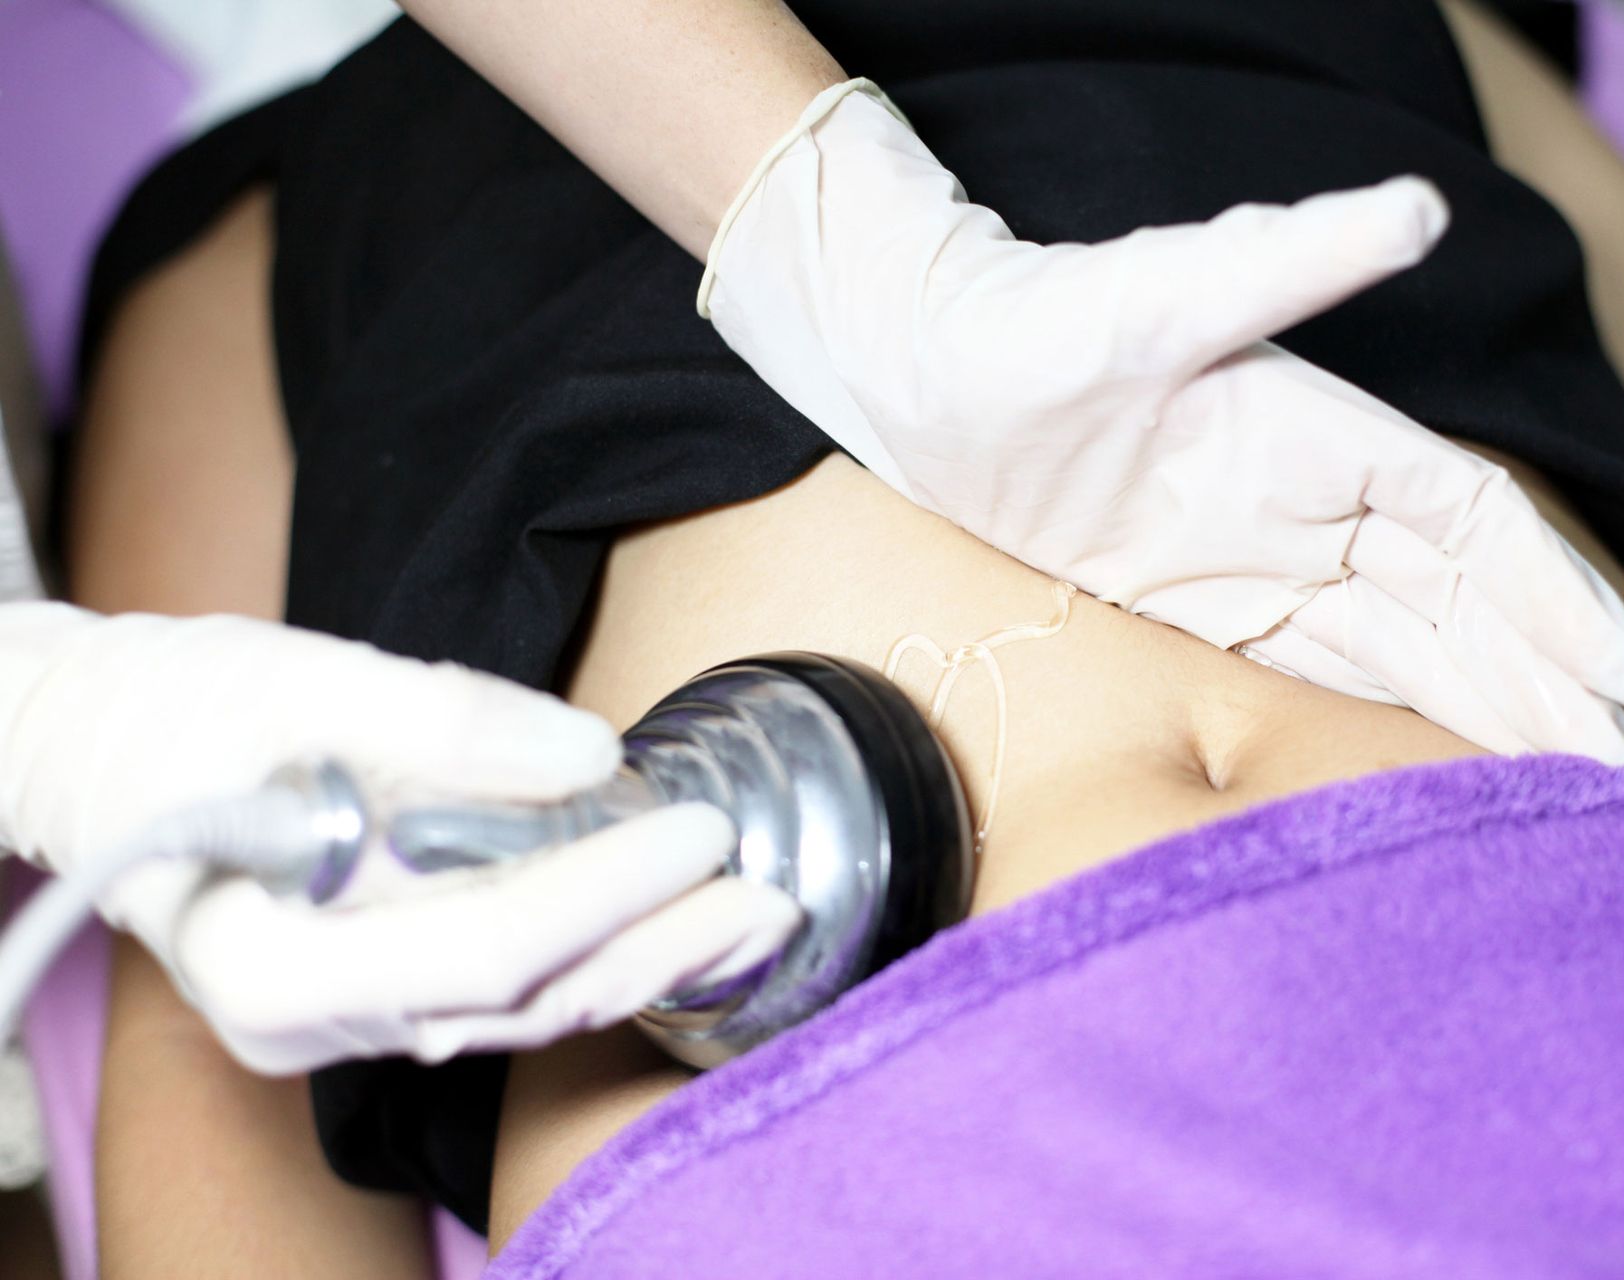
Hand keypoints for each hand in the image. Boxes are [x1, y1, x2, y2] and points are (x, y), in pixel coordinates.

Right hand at [0, 603, 797, 1072]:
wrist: (98, 749)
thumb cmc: (175, 711)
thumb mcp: (298, 680)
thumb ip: (445, 720)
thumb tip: (590, 759)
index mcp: (272, 963)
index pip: (482, 946)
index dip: (604, 891)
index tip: (696, 828)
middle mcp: (310, 1025)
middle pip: (519, 1002)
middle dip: (658, 948)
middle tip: (771, 897)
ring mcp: (340, 1025)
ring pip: (521, 1014)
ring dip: (647, 964)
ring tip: (754, 919)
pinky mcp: (373, 993)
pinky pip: (501, 995)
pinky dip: (594, 958)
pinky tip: (674, 926)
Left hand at [701, 81, 1623, 760]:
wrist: (916, 371)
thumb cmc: (1029, 326)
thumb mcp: (1154, 299)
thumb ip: (1287, 264)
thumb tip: (1413, 210)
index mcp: (1324, 433)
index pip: (1474, 525)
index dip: (1554, 598)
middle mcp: (1310, 500)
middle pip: (1457, 602)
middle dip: (1541, 680)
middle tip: (1622, 768)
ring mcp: (1260, 557)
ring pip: (1400, 644)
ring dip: (1483, 708)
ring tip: (1563, 781)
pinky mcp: (1203, 606)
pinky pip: (1316, 667)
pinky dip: (1385, 713)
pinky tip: (1438, 760)